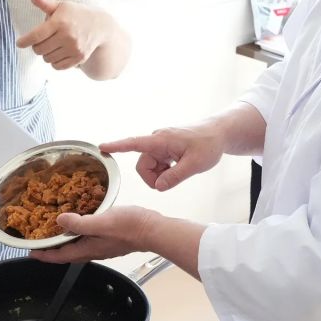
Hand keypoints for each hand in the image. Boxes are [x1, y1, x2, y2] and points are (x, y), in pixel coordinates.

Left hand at [16, 0, 105, 70]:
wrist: (100, 26)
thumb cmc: (75, 14)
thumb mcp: (61, 6)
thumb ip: (44, 2)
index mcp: (60, 22)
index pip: (36, 35)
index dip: (25, 41)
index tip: (19, 43)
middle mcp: (67, 36)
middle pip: (39, 49)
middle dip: (36, 46)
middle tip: (41, 40)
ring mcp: (74, 48)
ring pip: (47, 59)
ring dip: (45, 54)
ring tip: (52, 45)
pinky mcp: (79, 58)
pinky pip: (57, 66)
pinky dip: (54, 62)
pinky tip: (58, 52)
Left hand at [31, 206, 154, 262]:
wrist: (154, 230)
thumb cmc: (130, 227)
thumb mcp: (101, 222)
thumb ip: (80, 223)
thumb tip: (59, 221)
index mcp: (87, 249)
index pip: (60, 256)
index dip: (44, 255)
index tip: (31, 252)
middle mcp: (93, 250)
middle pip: (67, 253)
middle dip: (52, 249)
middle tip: (39, 242)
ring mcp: (102, 246)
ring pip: (77, 246)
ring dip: (65, 241)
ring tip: (56, 231)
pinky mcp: (110, 239)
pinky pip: (88, 239)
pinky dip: (78, 233)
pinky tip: (80, 222)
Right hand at [102, 124, 225, 190]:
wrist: (218, 134)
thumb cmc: (209, 145)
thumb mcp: (195, 164)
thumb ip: (175, 177)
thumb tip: (158, 187)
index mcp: (161, 140)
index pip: (134, 143)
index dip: (117, 146)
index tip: (101, 148)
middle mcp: (156, 141)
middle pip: (142, 166)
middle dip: (154, 178)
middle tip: (172, 182)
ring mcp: (159, 145)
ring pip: (149, 167)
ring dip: (161, 175)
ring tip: (180, 171)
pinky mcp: (163, 149)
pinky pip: (156, 165)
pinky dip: (165, 171)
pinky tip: (179, 167)